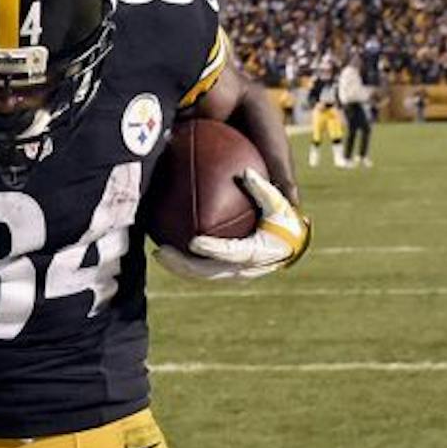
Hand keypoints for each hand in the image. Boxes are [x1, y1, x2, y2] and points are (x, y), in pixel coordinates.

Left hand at [156, 171, 310, 281]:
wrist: (289, 244)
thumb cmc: (284, 221)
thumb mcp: (279, 204)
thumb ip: (266, 189)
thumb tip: (246, 172)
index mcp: (257, 253)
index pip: (232, 253)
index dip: (213, 250)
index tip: (194, 242)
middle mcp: (243, 270)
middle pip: (209, 272)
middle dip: (183, 265)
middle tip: (160, 251)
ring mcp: (233, 274)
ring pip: (201, 275)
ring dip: (178, 267)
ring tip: (157, 252)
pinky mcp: (225, 272)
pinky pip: (202, 269)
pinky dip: (184, 261)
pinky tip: (165, 247)